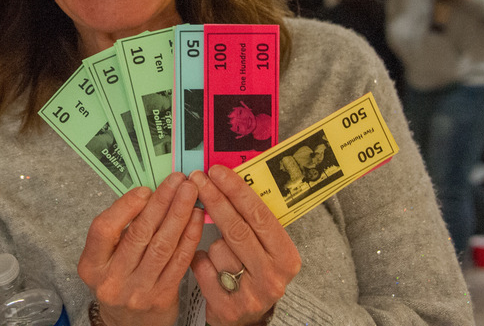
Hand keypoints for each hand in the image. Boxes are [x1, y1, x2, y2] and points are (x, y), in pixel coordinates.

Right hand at [77, 173, 203, 325]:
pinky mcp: (162, 298)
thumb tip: (150, 192)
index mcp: (91, 266)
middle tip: (177, 180)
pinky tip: (197, 217)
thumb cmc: (118, 282)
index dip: (125, 207)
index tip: (146, 189)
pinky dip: (190, 236)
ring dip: (179, 214)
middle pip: (139, 234)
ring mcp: (138, 291)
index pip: (103, 230)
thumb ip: (120, 231)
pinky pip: (179, 261)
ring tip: (190, 192)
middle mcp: (111, 280)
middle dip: (161, 202)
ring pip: (162, 246)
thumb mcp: (105, 260)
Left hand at [190, 165, 300, 325]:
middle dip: (214, 199)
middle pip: (237, 229)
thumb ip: (254, 222)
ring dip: (210, 243)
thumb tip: (228, 180)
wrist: (246, 318)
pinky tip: (207, 265)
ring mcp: (250, 295)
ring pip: (217, 249)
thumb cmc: (253, 272)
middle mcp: (272, 277)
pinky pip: (202, 268)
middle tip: (197, 179)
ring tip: (218, 251)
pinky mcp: (226, 307)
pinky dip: (199, 260)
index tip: (217, 172)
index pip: (260, 216)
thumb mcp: (265, 249)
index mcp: (286, 257)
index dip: (236, 190)